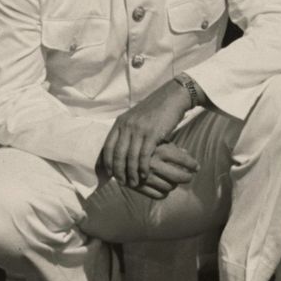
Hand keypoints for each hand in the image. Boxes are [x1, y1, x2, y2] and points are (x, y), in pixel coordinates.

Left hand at [100, 78, 192, 192]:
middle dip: (119, 171)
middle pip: (118, 154)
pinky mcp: (152, 134)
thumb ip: (126, 130)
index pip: (108, 146)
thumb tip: (120, 148)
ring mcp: (139, 129)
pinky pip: (144, 156)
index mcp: (120, 122)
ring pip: (131, 158)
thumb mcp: (135, 117)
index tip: (110, 174)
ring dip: (132, 173)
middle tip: (122, 183)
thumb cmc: (154, 110)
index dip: (108, 162)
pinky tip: (145, 175)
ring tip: (134, 183)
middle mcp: (127, 125)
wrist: (172, 97)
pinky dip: (143, 168)